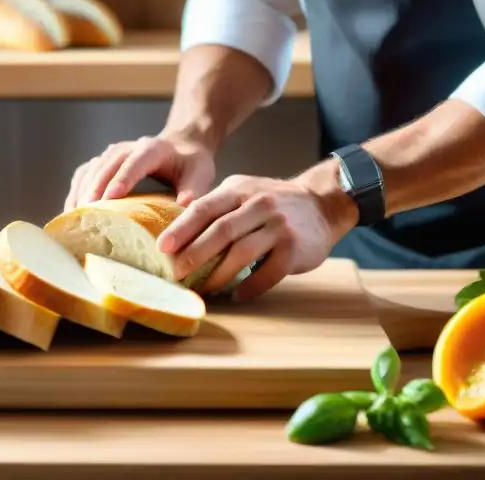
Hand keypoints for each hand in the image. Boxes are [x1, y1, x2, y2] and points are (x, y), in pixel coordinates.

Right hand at [64, 132, 216, 211]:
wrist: (181, 145)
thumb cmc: (191, 163)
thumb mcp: (200, 174)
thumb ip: (193, 190)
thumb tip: (185, 207)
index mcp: (152, 149)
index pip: (134, 163)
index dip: (122, 179)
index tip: (110, 198)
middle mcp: (128, 148)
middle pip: (106, 166)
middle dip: (94, 190)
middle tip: (86, 215)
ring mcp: (112, 153)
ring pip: (91, 169)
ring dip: (81, 191)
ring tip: (74, 217)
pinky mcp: (103, 161)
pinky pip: (85, 173)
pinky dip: (76, 190)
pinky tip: (71, 210)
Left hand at [155, 169, 357, 299]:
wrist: (322, 204)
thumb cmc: (272, 203)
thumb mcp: (244, 191)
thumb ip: (217, 207)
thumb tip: (178, 228)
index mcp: (239, 189)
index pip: (204, 208)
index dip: (182, 228)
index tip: (162, 247)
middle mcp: (258, 204)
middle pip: (221, 230)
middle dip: (194, 254)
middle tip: (175, 273)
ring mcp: (279, 226)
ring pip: (242, 253)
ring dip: (219, 274)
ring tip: (204, 289)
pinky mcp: (295, 248)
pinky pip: (268, 272)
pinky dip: (250, 286)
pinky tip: (237, 295)